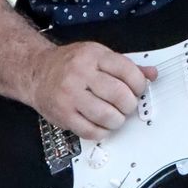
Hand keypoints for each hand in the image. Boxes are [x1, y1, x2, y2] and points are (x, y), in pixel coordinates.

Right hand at [27, 41, 157, 138]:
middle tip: (126, 106)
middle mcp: (80, 73)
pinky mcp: (63, 114)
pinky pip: (91, 131)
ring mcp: (70, 95)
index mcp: (93, 55)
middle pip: (119, 95)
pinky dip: (102, 132)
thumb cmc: (70, 65)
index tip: (138, 90)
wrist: (36, 71)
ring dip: (117, 120)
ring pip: (107, 116)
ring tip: (115, 116)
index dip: (139, 85)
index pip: (127, 71)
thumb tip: (151, 74)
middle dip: (129, 105)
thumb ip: (125, 66)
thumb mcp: (98, 56)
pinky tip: (101, 125)